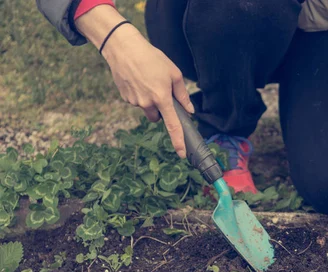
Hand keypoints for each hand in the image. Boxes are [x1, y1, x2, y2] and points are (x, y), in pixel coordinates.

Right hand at [75, 6, 193, 157]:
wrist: (123, 48)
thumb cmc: (152, 58)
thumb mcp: (174, 73)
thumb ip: (182, 95)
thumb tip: (189, 110)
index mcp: (162, 98)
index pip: (172, 125)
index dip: (178, 141)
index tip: (182, 154)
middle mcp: (147, 103)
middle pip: (157, 118)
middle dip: (161, 111)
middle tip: (160, 92)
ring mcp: (134, 102)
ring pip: (147, 110)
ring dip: (150, 102)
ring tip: (148, 81)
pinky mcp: (125, 98)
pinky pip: (137, 102)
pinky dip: (139, 95)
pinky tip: (138, 80)